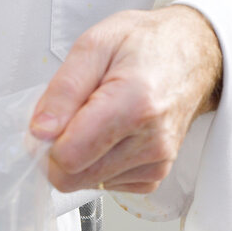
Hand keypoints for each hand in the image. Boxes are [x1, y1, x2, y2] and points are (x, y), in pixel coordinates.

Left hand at [30, 5, 222, 194]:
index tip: (53, 121)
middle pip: (72, 178)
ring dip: (82, 156)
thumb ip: (63, 91)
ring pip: (86, 184)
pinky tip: (114, 135)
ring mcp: (155, 164)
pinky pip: (105, 185)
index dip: (47, 143)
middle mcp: (150, 142)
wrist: (191, 57)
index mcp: (134, 105)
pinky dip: (100, 163)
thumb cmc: (146, 46)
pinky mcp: (153, 178)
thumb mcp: (95, 45)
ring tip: (100, 120)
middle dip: (60, 152)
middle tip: (73, 119)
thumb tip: (40, 133)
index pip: (68, 158)